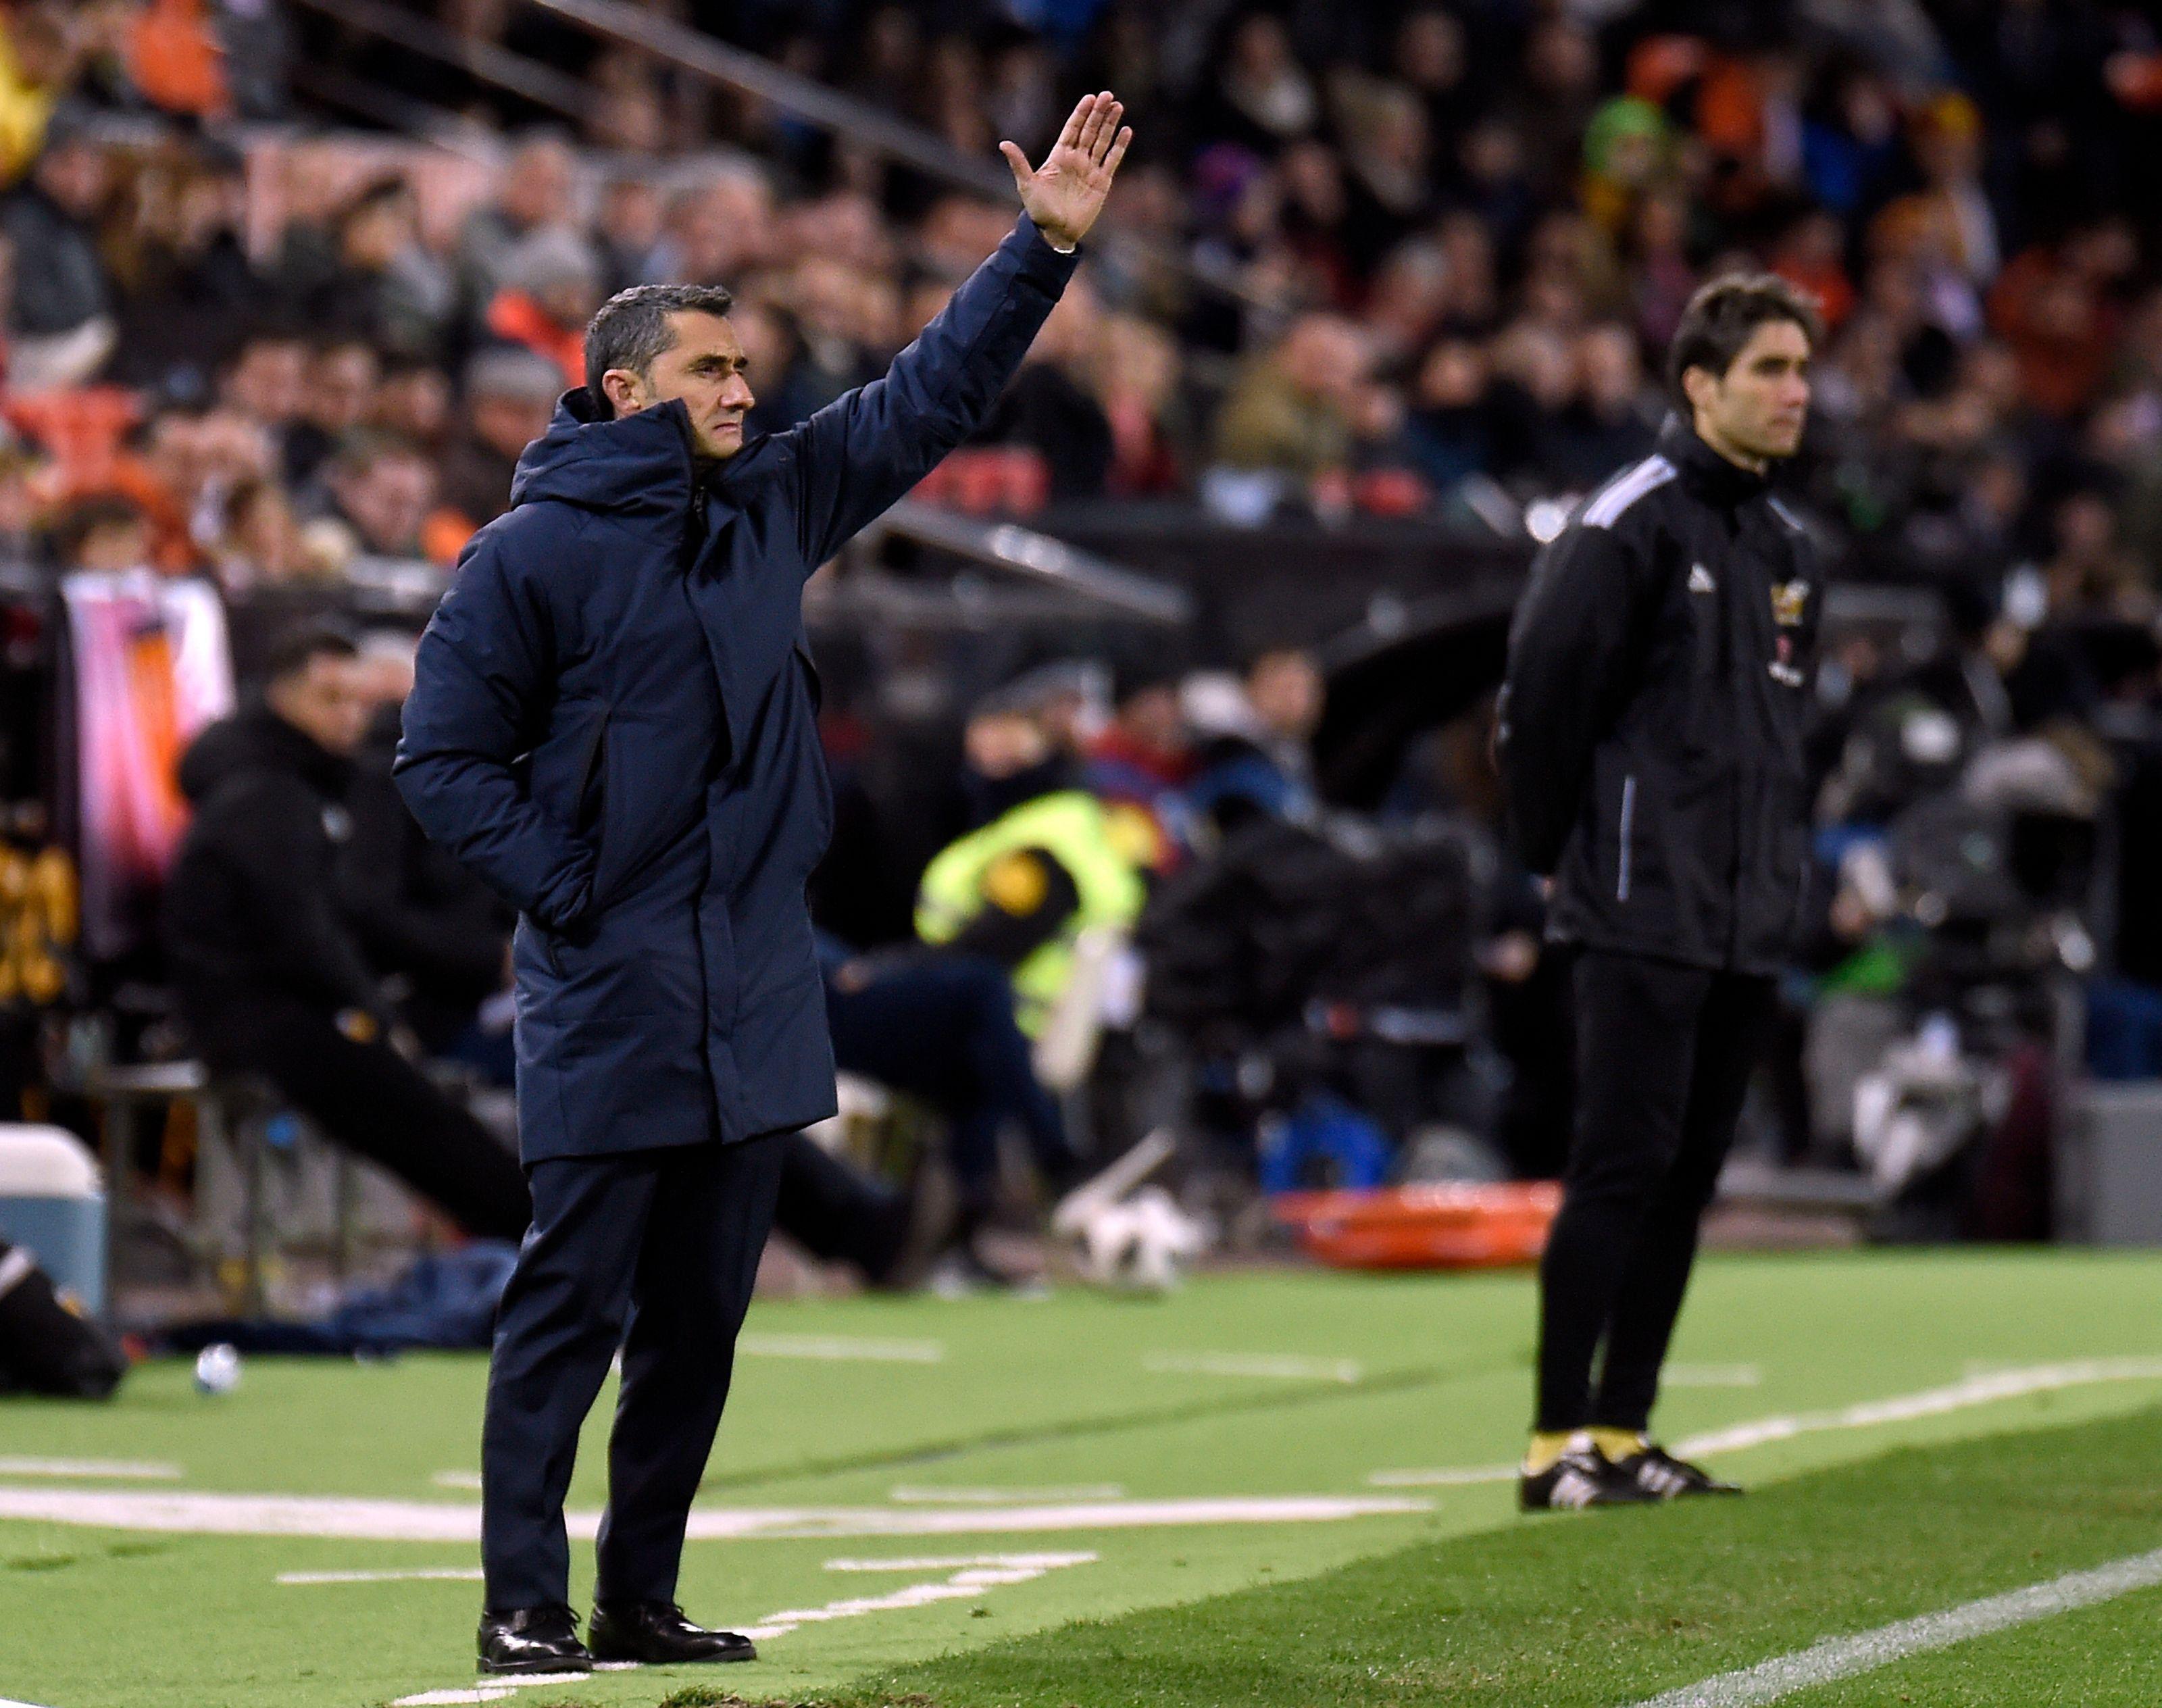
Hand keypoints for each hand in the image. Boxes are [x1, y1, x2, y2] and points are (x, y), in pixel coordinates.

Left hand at [1001, 91, 1131, 250]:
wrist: (1055, 232)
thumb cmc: (1039, 210)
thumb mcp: (1027, 184)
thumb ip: (1018, 163)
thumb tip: (1003, 144)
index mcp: (1059, 156)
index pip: (1072, 129)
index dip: (1081, 113)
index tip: (1090, 98)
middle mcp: (1076, 159)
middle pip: (1089, 130)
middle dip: (1098, 113)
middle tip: (1108, 95)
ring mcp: (1089, 170)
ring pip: (1102, 141)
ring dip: (1110, 124)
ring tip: (1118, 106)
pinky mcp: (1101, 182)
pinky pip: (1112, 160)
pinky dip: (1119, 146)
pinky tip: (1126, 131)